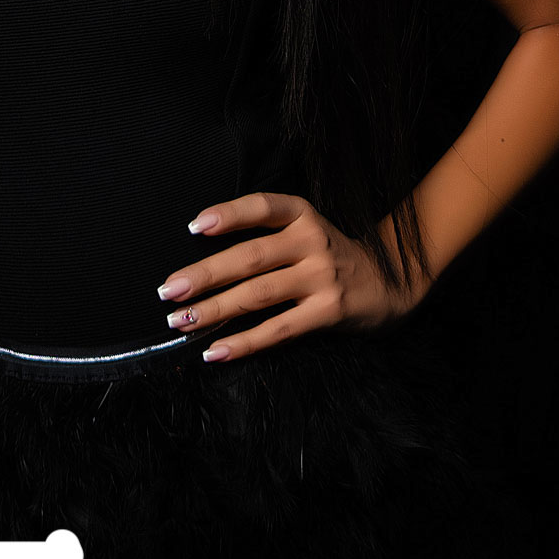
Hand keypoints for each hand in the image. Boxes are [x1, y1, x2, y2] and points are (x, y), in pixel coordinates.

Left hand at [155, 190, 427, 363]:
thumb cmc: (330, 256)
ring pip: (258, 295)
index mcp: (303, 215)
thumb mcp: (305, 230)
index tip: (194, 227)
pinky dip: (243, 343)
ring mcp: (322, 278)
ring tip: (181, 321)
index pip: (262, 207)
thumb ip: (266, 235)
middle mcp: (312, 242)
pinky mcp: (328, 313)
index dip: (228, 215)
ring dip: (215, 310)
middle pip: (250, 257)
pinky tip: (214, 351)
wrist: (390, 282)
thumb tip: (202, 254)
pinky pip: (278, 330)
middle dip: (204, 274)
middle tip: (168, 290)